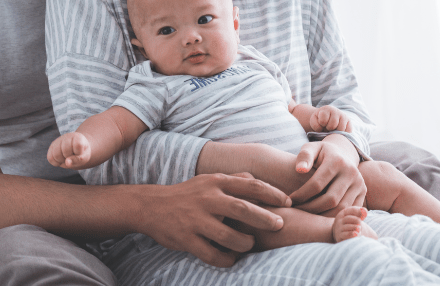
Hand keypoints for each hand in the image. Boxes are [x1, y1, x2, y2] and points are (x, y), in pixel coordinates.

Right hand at [47, 132, 91, 168]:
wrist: (76, 150)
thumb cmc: (81, 153)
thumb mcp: (84, 157)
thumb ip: (77, 160)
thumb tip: (67, 162)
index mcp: (77, 137)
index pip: (77, 145)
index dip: (79, 153)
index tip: (80, 153)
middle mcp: (66, 136)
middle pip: (65, 151)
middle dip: (69, 158)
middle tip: (73, 158)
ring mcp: (58, 141)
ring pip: (56, 155)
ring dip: (62, 161)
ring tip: (67, 159)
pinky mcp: (52, 146)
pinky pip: (50, 158)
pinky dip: (56, 163)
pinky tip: (61, 161)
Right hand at [135, 173, 290, 267]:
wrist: (152, 206)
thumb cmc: (188, 193)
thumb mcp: (209, 180)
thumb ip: (233, 180)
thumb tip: (258, 181)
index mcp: (215, 182)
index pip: (250, 185)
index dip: (272, 193)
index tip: (287, 202)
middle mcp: (207, 199)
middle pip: (242, 209)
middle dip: (265, 218)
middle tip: (279, 225)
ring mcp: (196, 220)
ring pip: (229, 236)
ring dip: (245, 242)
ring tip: (250, 243)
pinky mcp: (186, 239)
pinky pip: (212, 254)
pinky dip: (226, 259)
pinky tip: (232, 259)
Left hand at [290, 135, 365, 214]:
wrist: (342, 154)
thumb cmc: (321, 153)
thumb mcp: (311, 148)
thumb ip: (304, 156)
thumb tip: (299, 170)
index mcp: (337, 160)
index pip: (317, 184)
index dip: (301, 195)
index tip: (290, 200)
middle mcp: (352, 172)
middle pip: (330, 199)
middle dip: (311, 208)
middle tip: (297, 211)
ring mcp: (360, 184)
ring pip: (341, 209)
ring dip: (322, 216)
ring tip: (307, 216)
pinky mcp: (363, 193)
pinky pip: (348, 211)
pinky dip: (334, 217)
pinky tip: (319, 216)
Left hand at [309, 105, 352, 132]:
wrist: (326, 119)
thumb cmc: (319, 121)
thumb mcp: (314, 121)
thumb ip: (316, 125)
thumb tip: (324, 130)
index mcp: (327, 109)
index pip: (323, 120)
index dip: (321, 124)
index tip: (321, 123)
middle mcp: (337, 111)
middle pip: (333, 125)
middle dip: (328, 128)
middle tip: (327, 127)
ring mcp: (344, 116)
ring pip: (341, 129)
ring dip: (335, 132)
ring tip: (332, 129)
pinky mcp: (349, 122)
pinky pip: (348, 131)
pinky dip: (343, 134)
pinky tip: (338, 131)